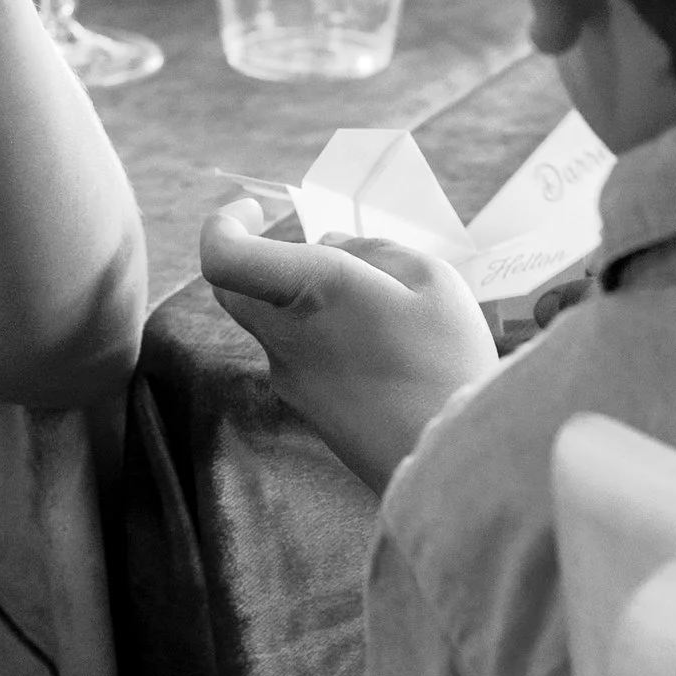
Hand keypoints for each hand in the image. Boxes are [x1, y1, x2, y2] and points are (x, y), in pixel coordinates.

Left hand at [200, 203, 497, 495]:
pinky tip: (384, 352)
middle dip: (263, 260)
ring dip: (305, 302)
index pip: (222, 256)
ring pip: (275, 323)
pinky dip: (325, 340)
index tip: (254, 212)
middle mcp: (282, 336)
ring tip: (380, 309)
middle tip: (320, 255)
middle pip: (238, 289)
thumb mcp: (429, 279)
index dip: (225, 225)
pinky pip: (301, 358)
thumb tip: (332, 245)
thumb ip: (372, 250)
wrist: (452, 464)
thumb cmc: (446, 362)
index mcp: (306, 290)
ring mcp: (291, 379)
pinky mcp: (310, 411)